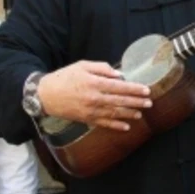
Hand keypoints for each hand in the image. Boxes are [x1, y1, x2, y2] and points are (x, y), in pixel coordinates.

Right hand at [37, 61, 151, 130]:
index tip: (146, 90)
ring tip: (141, 114)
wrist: (45, 95)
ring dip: (129, 114)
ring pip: (114, 114)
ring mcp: (90, 111)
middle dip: (136, 102)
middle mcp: (94, 98)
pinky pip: (104, 124)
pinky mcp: (86, 119)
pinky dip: (116, 126)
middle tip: (149, 103)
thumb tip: (119, 75)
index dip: (134, 89)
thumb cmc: (64, 77)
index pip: (120, 87)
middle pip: (120, 101)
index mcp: (94, 83)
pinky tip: (126, 127)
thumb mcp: (82, 66)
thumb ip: (102, 69)